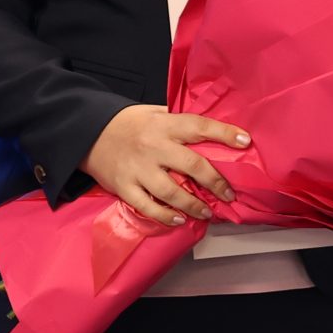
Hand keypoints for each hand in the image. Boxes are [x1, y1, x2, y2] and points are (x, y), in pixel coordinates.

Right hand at [80, 105, 246, 226]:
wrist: (87, 133)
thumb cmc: (126, 123)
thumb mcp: (153, 112)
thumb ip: (177, 121)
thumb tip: (209, 130)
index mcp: (163, 125)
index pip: (199, 126)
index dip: (224, 133)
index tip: (245, 141)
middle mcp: (153, 146)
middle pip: (191, 164)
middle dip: (215, 181)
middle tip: (229, 194)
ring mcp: (138, 169)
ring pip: (171, 191)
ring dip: (193, 205)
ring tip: (207, 212)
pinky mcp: (124, 187)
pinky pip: (148, 206)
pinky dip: (165, 216)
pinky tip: (179, 219)